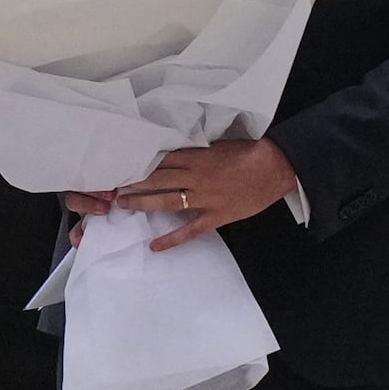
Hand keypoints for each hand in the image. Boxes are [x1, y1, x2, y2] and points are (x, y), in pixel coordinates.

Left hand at [109, 137, 299, 248]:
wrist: (275, 168)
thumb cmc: (250, 152)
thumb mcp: (220, 143)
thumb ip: (198, 148)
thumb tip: (177, 146)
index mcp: (197, 156)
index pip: (161, 159)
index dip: (140, 162)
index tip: (123, 163)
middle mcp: (196, 177)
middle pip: (158, 178)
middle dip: (134, 181)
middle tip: (112, 184)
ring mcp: (205, 199)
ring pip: (167, 201)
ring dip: (143, 203)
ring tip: (123, 204)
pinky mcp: (215, 216)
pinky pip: (190, 230)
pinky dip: (172, 239)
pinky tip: (154, 246)